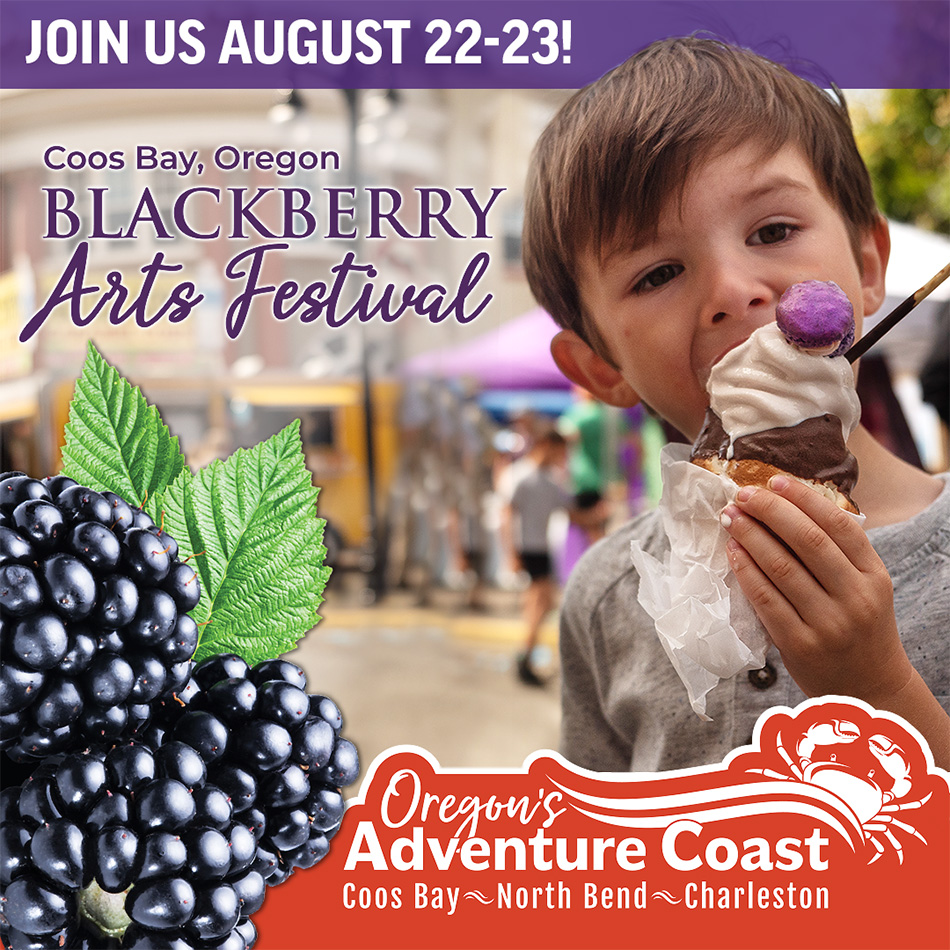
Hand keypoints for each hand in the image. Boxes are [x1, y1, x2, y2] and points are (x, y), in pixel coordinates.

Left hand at [719, 475, 912, 703]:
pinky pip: (766, 600)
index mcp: (875, 576)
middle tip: (743, 495)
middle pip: (808, 540)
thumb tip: (791, 507)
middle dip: (770, 511)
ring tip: (731, 518)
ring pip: (782, 567)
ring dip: (751, 537)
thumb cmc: (860, 628)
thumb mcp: (866, 587)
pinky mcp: (800, 645)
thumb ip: (839, 553)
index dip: (804, 498)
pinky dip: (746, 571)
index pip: (840, 525)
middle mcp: (856, 597)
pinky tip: (733, 552)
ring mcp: (829, 623)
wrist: (870, 689)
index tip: (774, 481)